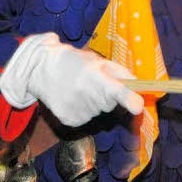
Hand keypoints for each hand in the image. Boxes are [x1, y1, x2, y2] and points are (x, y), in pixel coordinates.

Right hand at [0, 33, 143, 125]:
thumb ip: (121, 73)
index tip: (138, 107)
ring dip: (94, 103)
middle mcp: (85, 94)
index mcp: (94, 77)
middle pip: (110, 104)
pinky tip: (72, 99)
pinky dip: (82, 111)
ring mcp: (75, 109)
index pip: (116, 91)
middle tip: (92, 83)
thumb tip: (140, 86)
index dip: (129, 100)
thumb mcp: (98, 61)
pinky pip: (86, 120)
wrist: (40, 69)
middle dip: (106, 96)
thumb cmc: (75, 62)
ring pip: (98, 113)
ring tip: (78, 88)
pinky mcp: (68, 120)